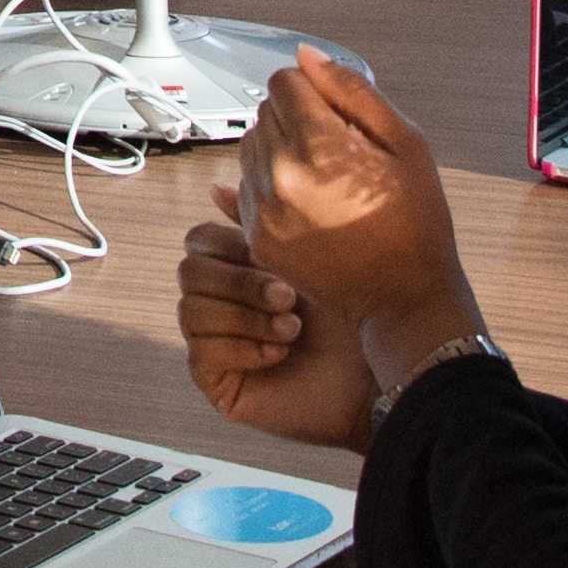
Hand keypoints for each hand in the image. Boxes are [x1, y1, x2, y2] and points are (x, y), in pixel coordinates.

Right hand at [179, 206, 377, 451]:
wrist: (378, 376)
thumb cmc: (355, 316)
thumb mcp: (307, 258)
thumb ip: (261, 224)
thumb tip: (215, 188)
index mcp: (239, 266)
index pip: (199, 240)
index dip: (229, 246)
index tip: (272, 258)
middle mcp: (220, 302)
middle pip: (189, 272)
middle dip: (241, 283)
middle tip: (289, 298)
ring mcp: (214, 341)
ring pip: (191, 311)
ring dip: (246, 318)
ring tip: (292, 330)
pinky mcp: (216, 379)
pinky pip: (201, 352)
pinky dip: (242, 348)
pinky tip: (280, 355)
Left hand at [231, 50, 484, 386]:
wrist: (404, 296)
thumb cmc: (415, 220)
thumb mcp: (406, 143)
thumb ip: (352, 91)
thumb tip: (307, 56)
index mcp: (319, 146)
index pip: (283, 82)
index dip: (312, 90)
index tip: (334, 113)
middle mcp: (280, 175)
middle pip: (264, 112)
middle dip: (295, 119)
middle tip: (335, 150)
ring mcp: (263, 210)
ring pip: (250, 146)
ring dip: (278, 149)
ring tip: (321, 176)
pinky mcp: (255, 238)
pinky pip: (244, 186)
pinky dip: (269, 185)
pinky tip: (306, 201)